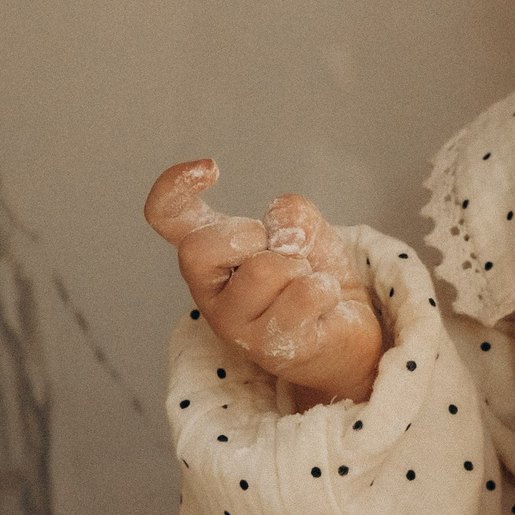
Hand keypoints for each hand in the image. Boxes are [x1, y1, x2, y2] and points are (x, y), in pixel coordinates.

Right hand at [145, 159, 385, 407]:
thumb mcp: (305, 231)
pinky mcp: (268, 347)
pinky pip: (305, 294)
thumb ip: (289, 215)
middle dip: (252, 236)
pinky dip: (326, 289)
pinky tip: (321, 306)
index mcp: (211, 254)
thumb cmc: (313, 277)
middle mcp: (210, 291)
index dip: (172, 189)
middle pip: (201, 247)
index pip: (167, 218)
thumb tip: (279, 227)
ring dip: (302, 266)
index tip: (210, 167)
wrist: (347, 333)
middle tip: (281, 252)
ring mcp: (234, 324)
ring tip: (306, 283)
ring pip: (265, 269)